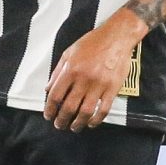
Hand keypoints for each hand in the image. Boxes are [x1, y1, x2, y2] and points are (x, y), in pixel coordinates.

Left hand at [45, 15, 143, 130]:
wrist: (117, 37)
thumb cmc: (93, 42)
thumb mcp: (69, 53)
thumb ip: (57, 72)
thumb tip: (48, 89)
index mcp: (71, 70)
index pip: (55, 96)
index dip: (50, 109)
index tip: (48, 115)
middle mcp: (84, 79)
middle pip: (69, 107)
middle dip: (62, 120)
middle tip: (59, 125)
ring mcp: (99, 85)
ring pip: (86, 112)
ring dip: (78, 123)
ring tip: (74, 127)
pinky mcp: (112, 88)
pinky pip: (103, 110)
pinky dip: (96, 120)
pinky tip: (91, 123)